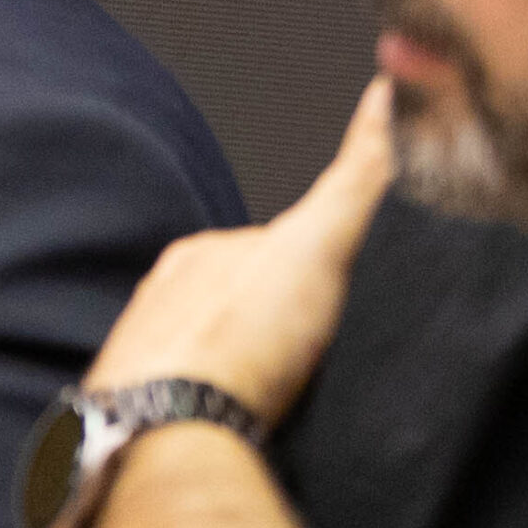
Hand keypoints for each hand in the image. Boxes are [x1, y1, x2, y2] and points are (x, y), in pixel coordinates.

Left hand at [81, 77, 392, 421]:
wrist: (174, 435)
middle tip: (312, 352)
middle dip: (266, 323)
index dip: (306, 266)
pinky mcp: (137, 420)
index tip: (332, 290)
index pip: (261, 246)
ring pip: (202, 357)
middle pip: (228, 303)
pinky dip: (208, 414)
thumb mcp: (319, 244)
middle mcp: (159, 303)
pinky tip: (234, 428)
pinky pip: (180, 407)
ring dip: (237, 372)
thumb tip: (390, 92)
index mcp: (198, 256)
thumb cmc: (240, 342)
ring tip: (279, 398)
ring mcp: (142, 361)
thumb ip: (358, 174)